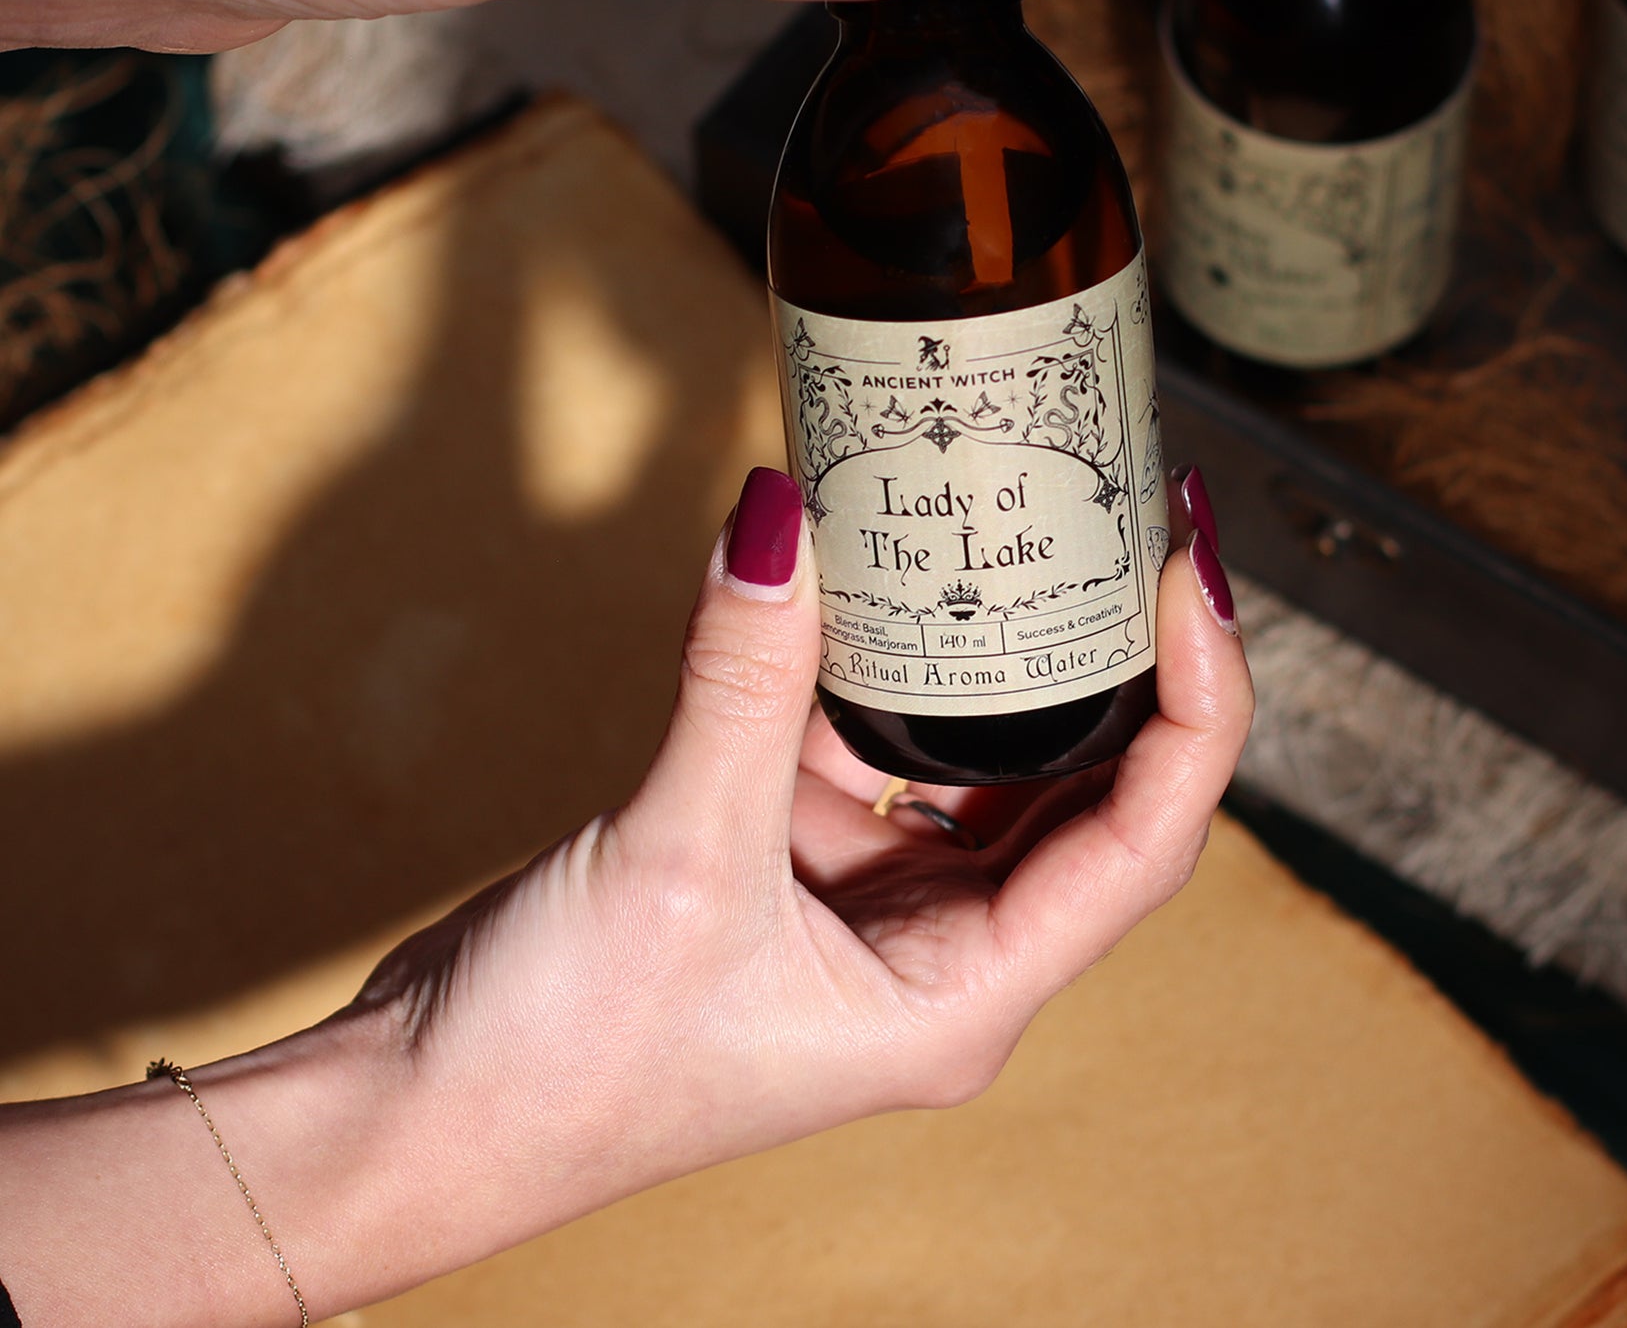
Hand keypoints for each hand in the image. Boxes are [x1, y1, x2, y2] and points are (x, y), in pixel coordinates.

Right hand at [343, 464, 1249, 1306]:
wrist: (424, 1117)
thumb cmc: (564, 1066)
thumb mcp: (678, 856)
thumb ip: (745, 676)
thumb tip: (781, 515)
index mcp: (967, 995)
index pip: (1147, 838)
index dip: (1198, 702)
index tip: (1185, 575)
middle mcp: (945, 950)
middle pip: (1089, 785)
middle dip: (1117, 655)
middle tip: (1126, 516)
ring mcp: (875, 900)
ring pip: (976, 751)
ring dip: (990, 643)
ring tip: (1022, 517)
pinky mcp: (800, 853)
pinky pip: (870, 736)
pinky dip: (873, 656)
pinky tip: (873, 565)